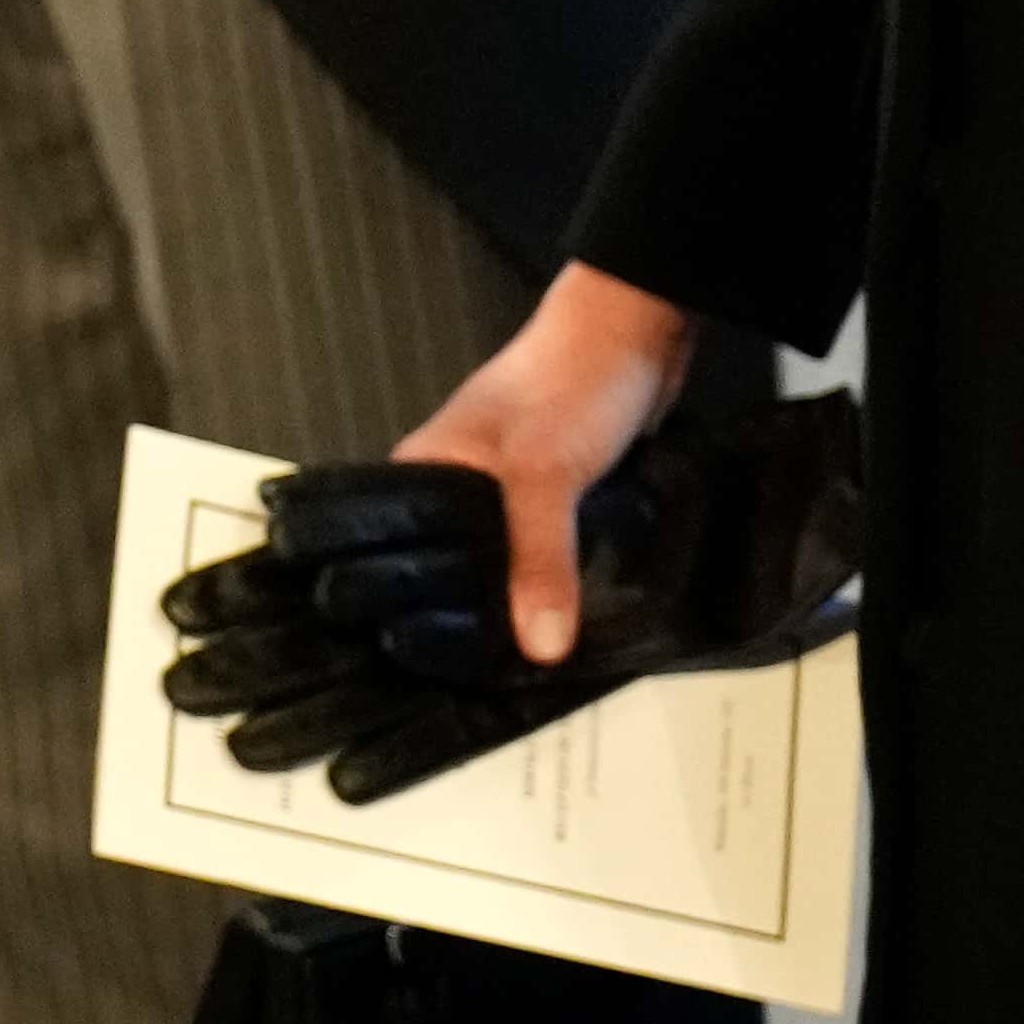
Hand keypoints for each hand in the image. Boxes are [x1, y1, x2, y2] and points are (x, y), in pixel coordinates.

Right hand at [385, 266, 701, 667]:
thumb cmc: (571, 385)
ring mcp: (498, 499)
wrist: (637, 331)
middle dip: (456, 624)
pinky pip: (533, 564)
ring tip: (514, 681)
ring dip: (507, 613)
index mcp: (420, 472)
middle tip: (472, 691)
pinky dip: (543, 593)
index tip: (410, 675)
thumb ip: (540, 560)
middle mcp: (448, 490)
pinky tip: (555, 636)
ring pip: (491, 573)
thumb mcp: (546, 474)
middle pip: (439, 574)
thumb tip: (541, 650)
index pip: (385, 558)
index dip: (396, 614)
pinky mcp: (546, 507)